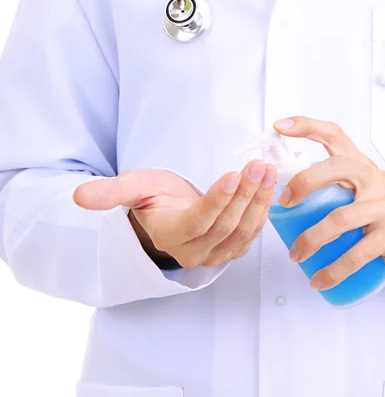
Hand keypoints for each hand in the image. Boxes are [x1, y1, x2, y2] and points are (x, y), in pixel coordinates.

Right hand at [73, 162, 276, 267]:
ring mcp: (216, 254)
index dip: (217, 200)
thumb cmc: (152, 198)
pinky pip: (252, 233)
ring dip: (259, 201)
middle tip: (258, 165)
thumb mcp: (132, 188)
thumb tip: (79, 197)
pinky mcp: (232, 250)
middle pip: (226, 225)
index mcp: (170, 236)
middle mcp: (194, 252)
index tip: (233, 174)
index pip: (198, 221)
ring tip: (267, 171)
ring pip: (243, 231)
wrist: (168, 213)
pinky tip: (270, 186)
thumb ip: (111, 193)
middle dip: (245, 194)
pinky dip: (262, 210)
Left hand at [273, 117, 384, 289]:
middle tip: (283, 202)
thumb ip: (337, 187)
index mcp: (363, 168)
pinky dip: (333, 270)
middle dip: (304, 183)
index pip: (335, 136)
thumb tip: (288, 194)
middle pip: (337, 169)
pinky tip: (320, 280)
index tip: (279, 126)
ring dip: (311, 239)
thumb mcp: (366, 192)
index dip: (307, 127)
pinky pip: (356, 255)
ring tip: (297, 255)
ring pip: (340, 219)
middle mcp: (375, 180)